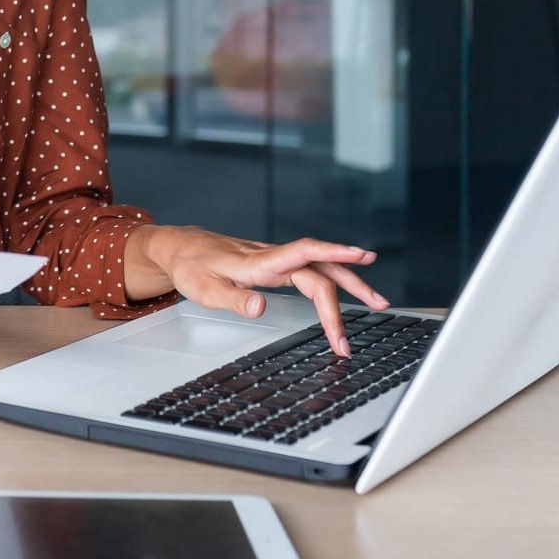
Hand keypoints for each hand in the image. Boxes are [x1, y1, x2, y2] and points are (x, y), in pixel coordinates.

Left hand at [124, 226, 387, 356]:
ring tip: (378, 302)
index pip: (302, 253)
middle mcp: (272, 258)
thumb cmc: (191, 269)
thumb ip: (233, 300)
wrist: (180, 248)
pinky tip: (348, 291)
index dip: (332, 253)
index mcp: (257, 263)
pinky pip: (311, 271)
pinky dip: (333, 282)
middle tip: (378, 310)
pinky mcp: (275, 265)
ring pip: (320, 269)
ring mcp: (275, 260)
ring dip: (350, 284)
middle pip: (320, 269)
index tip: (361, 255)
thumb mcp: (204, 290)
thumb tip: (261, 308)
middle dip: (350, 290)